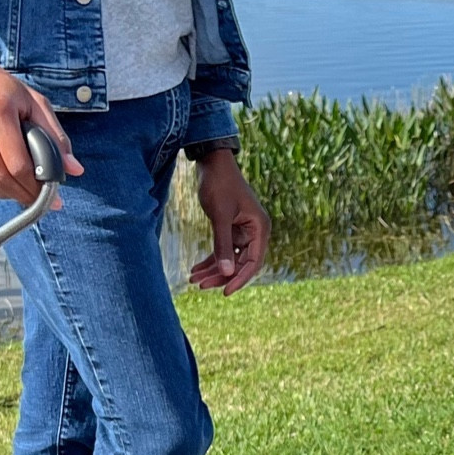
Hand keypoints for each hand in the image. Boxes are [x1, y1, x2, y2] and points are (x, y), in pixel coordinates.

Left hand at [189, 149, 269, 293]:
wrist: (212, 163)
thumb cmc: (219, 184)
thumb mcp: (220, 215)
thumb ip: (223, 245)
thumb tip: (226, 273)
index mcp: (260, 229)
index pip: (253, 262)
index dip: (240, 279)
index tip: (224, 291)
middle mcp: (255, 232)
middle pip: (240, 263)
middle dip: (221, 275)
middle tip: (201, 286)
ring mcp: (243, 231)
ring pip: (229, 259)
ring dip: (213, 270)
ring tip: (194, 280)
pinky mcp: (231, 229)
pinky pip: (222, 250)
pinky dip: (210, 260)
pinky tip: (195, 269)